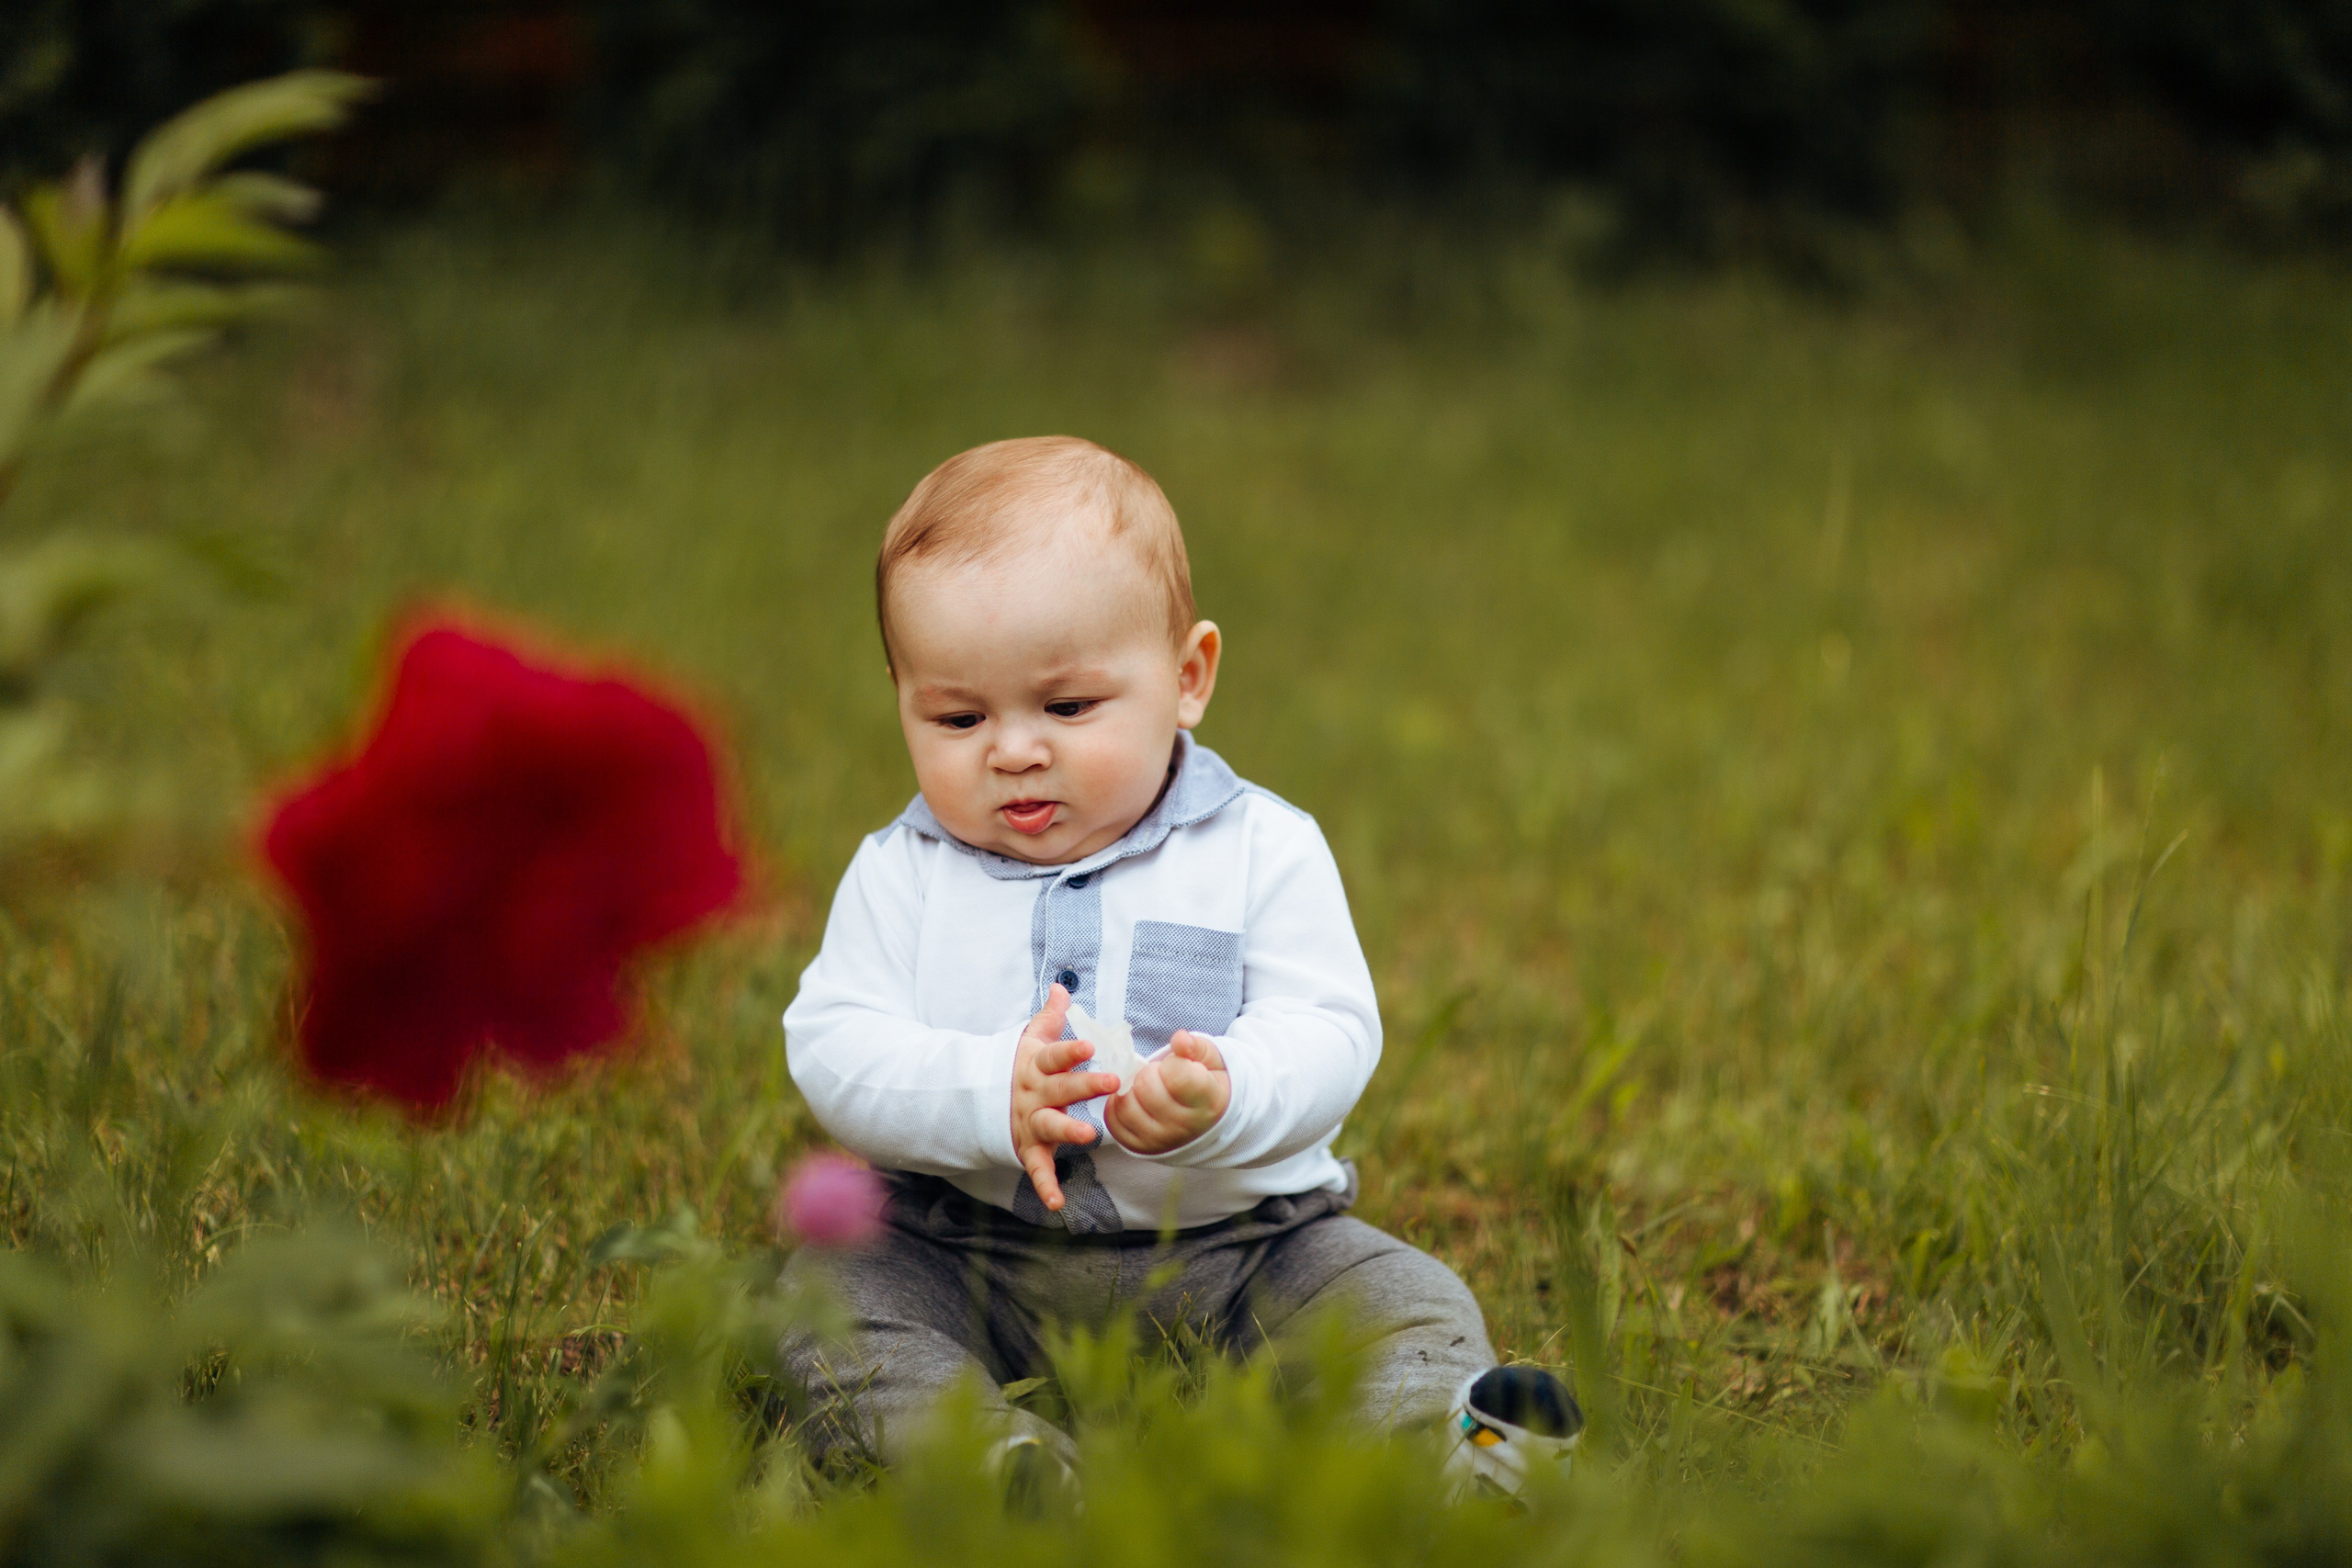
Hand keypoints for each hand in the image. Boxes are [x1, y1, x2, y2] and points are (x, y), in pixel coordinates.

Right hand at [1009, 984, 1121, 1212]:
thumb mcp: (1030, 1041)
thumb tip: (1062, 987)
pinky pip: (1037, 1169)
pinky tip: (1058, 1204)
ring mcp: (1030, 1122)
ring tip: (1088, 1134)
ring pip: (1049, 1125)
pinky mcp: (1028, 1148)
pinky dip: (1046, 1186)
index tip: (1091, 1046)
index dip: (1071, 1051)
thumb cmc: (1021, 1068)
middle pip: (1060, 1088)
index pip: (1054, 1056)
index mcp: (1036, 1067)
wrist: (981, 1101)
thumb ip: (1049, 1017)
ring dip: (1068, 1129)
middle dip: (1084, 1085)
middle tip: (1111, 1082)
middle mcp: (1033, 1094)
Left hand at [1106, 1030, 1229, 1154]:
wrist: (1204, 1122)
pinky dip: (1117, 1104)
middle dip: (1149, 1072)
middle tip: (1160, 1074)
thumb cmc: (1205, 1084)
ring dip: (1131, 1088)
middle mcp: (1184, 1126)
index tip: (1179, 1065)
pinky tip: (1132, 1097)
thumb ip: (1195, 1047)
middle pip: (1146, 1088)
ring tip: (1145, 1086)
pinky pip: (1114, 1121)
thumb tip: (1179, 1038)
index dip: (1173, 1062)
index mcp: (1207, 1102)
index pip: (1178, 1076)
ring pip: (1127, 1106)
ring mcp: (1160, 1140)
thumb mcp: (1210, 1061)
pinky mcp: (1139, 1146)